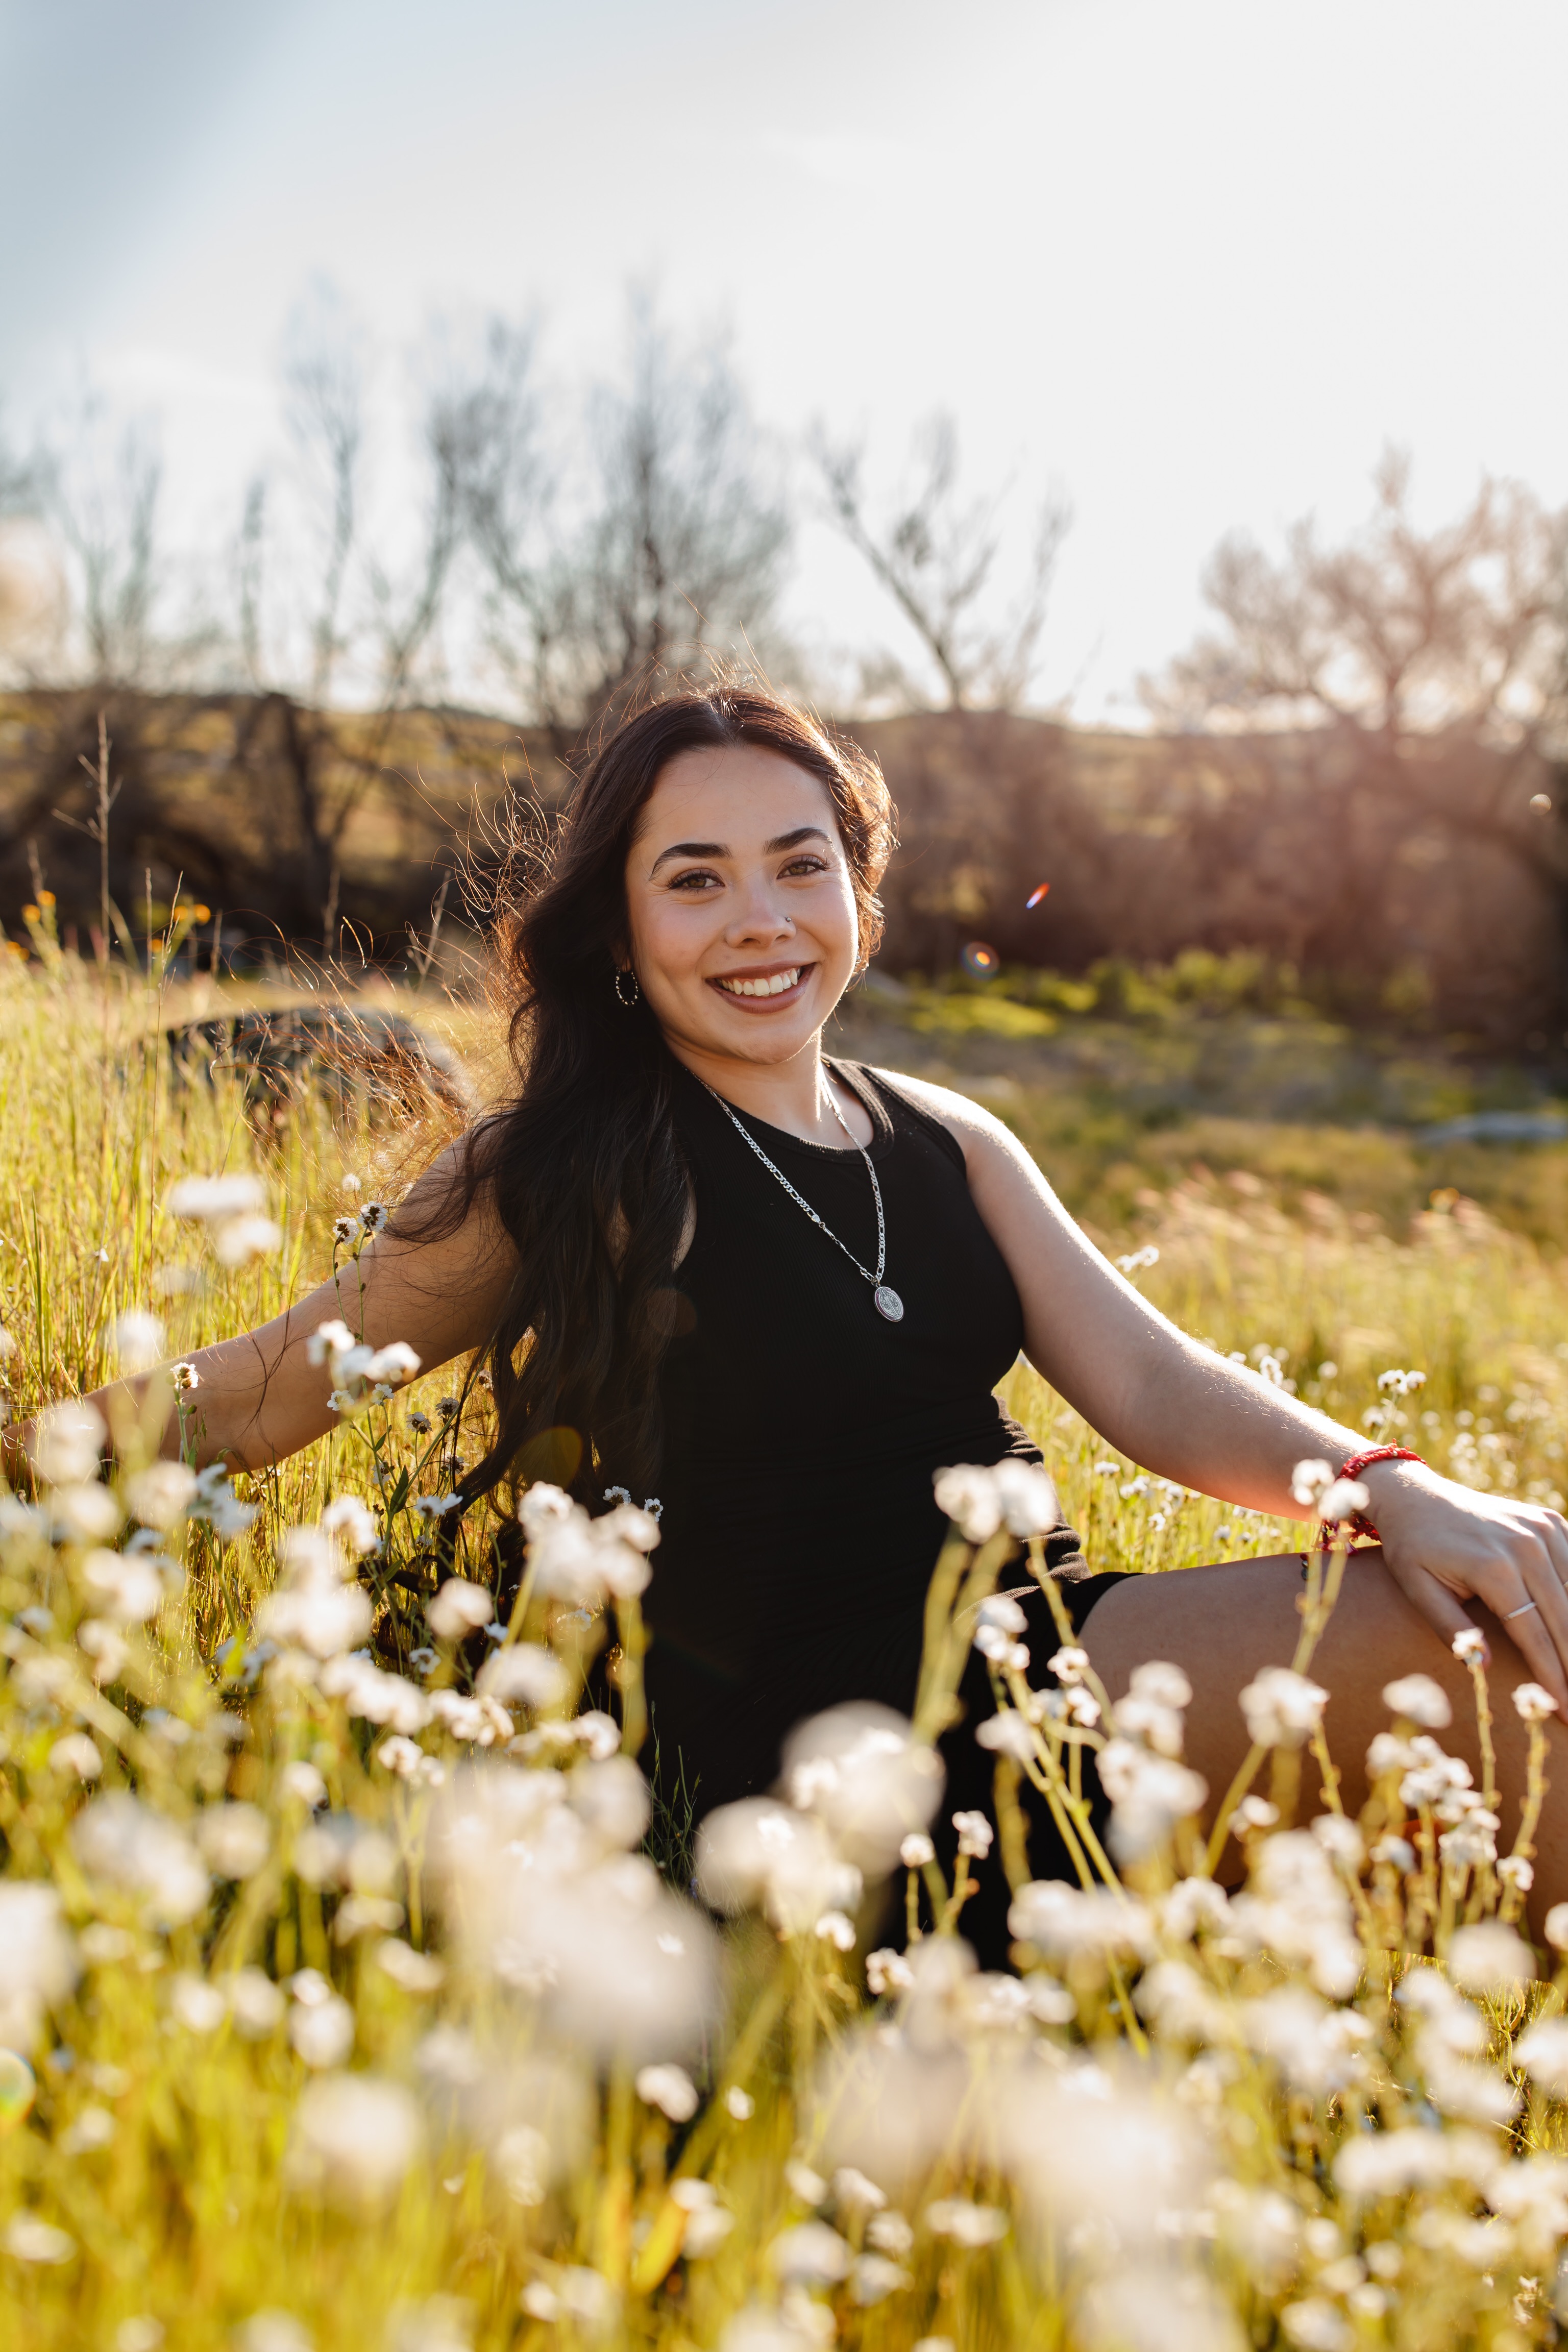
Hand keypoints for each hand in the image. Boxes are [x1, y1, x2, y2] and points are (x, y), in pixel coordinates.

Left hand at [1366, 1460, 1567, 1712]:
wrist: (1414, 1497)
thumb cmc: (1412, 1548)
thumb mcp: (1418, 1590)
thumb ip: (1452, 1629)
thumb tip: (1482, 1668)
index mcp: (1494, 1568)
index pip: (1534, 1636)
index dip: (1552, 1677)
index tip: (1564, 1710)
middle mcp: (1526, 1546)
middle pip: (1564, 1619)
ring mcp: (1542, 1529)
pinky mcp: (1549, 1520)